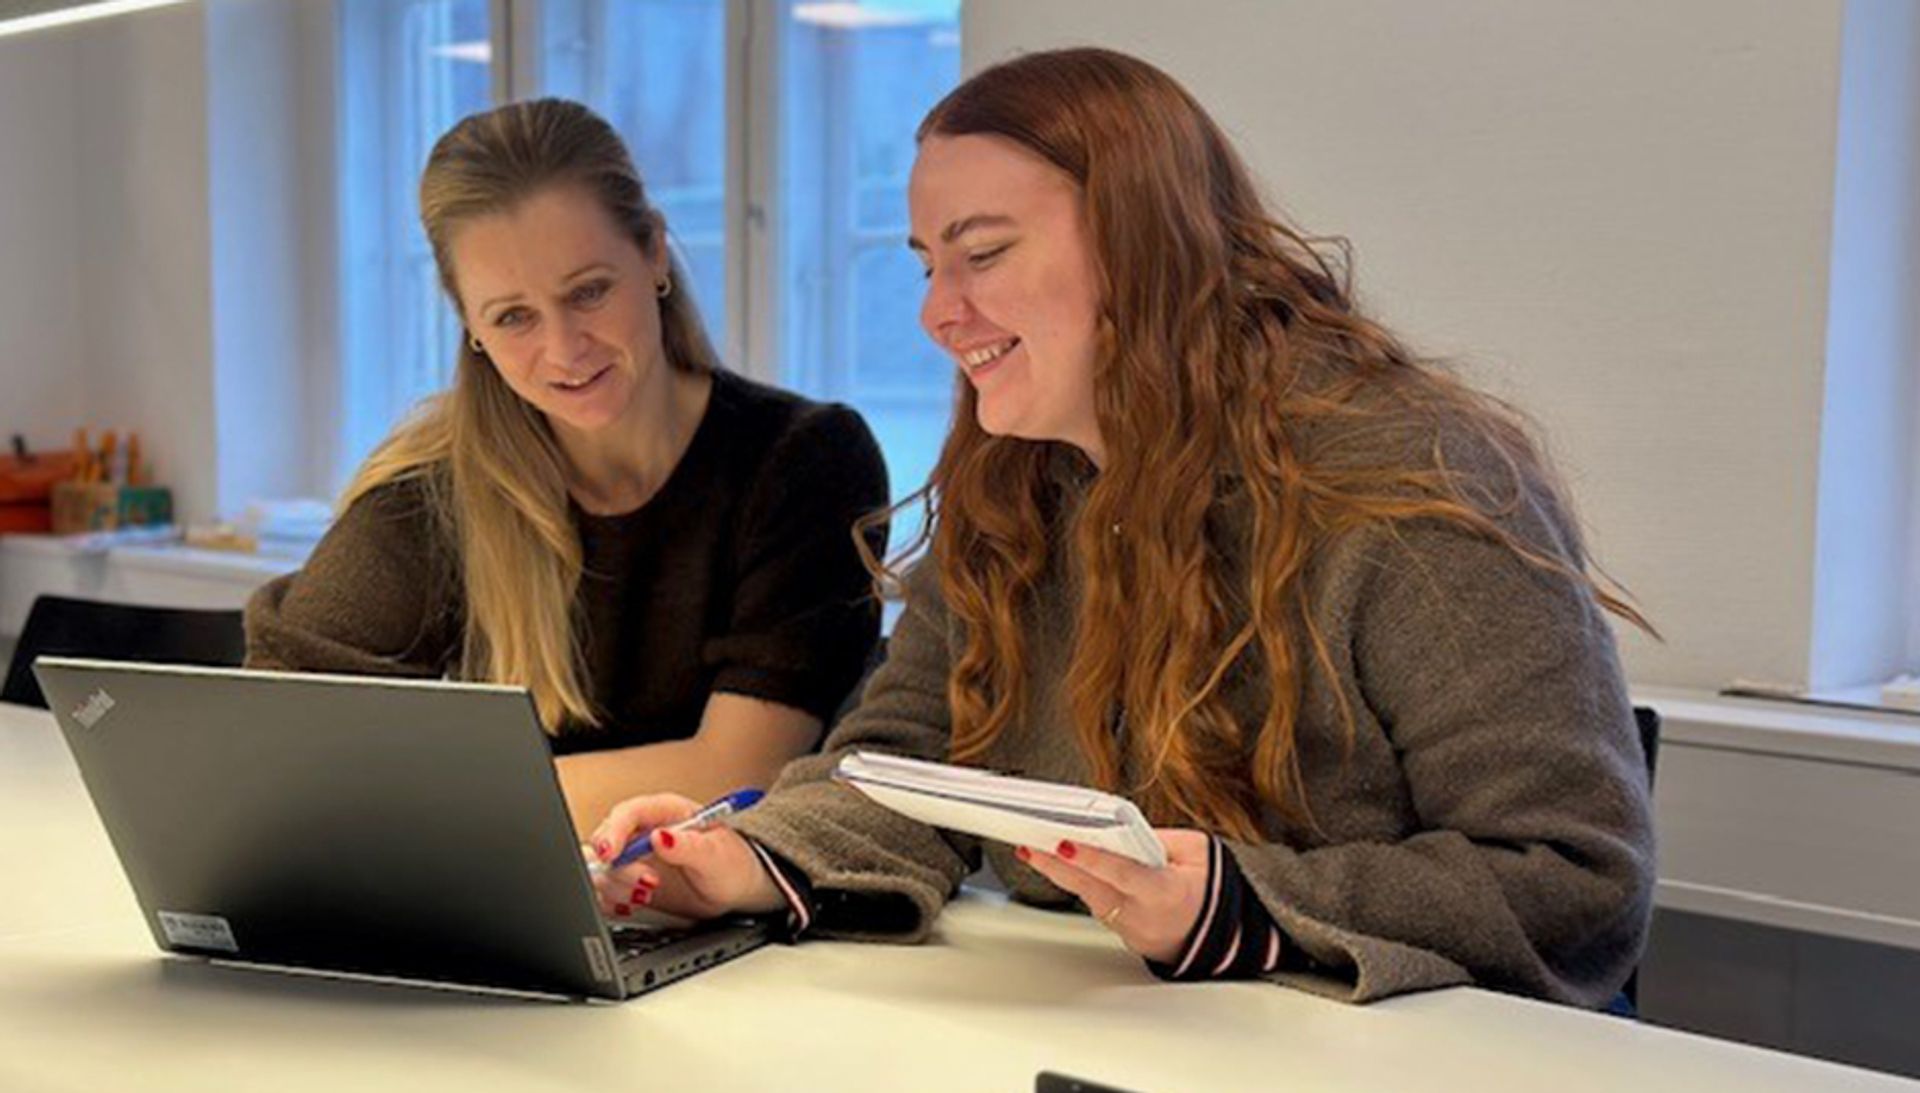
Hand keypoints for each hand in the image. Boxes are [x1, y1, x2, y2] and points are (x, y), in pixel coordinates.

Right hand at [586, 793, 786, 919]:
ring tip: (645, 896)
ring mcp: (635, 858)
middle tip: (646, 885)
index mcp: (664, 813)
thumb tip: (660, 837)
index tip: (610, 854)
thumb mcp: (715, 856)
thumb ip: (688, 846)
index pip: (628, 814)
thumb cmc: (733, 863)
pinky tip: (632, 904)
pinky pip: (605, 890)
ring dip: (616, 886)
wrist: (739, 888)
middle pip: (606, 842)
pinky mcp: (631, 882)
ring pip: (602, 868)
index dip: (613, 832)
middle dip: (618, 867)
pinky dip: (612, 900)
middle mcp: (644, 833)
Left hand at [1018, 829, 1213, 963]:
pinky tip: (1060, 867)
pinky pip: (1095, 904)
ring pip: (1088, 897)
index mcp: (1164, 893)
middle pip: (1091, 888)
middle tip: (1029, 846)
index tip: (1065, 844)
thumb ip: (1162, 838)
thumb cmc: (1208, 891)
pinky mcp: (1119, 932)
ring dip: (1061, 874)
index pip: (1121, 873)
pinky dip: (1080, 885)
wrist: (1216, 937)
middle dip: (1056, 866)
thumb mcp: (1198, 853)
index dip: (1091, 859)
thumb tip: (1124, 829)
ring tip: (1034, 850)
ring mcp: (1128, 928)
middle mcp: (1141, 914)